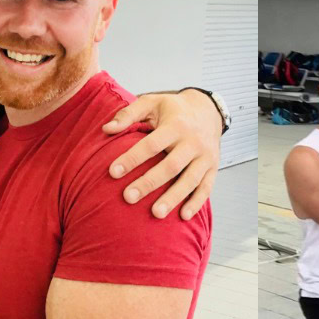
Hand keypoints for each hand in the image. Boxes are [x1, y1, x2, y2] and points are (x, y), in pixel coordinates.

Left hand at [102, 90, 221, 219]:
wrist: (207, 110)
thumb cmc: (173, 110)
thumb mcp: (152, 103)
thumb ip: (128, 114)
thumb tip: (106, 129)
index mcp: (176, 125)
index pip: (152, 144)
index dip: (132, 158)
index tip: (113, 172)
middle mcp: (193, 141)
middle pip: (170, 166)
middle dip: (149, 183)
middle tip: (128, 198)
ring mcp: (205, 156)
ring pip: (189, 180)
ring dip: (173, 198)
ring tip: (155, 214)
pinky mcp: (213, 168)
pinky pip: (206, 187)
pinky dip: (196, 203)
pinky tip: (183, 216)